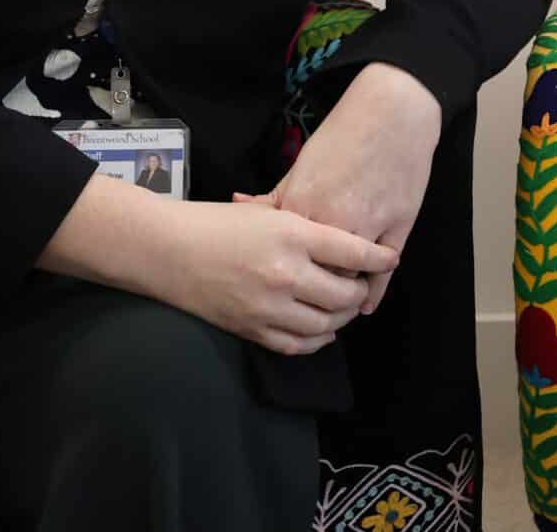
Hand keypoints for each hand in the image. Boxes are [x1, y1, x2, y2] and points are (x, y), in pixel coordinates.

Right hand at [162, 197, 397, 355]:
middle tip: (362, 284)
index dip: (379, 257)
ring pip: (327, 325)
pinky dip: (317, 340)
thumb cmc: (216, 223)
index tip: (391, 258)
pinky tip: (322, 330)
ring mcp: (268, 306)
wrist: (166, 250)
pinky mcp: (251, 329)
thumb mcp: (269, 211)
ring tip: (344, 307)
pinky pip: (298, 345)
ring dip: (342, 318)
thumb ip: (307, 225)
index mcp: (293, 234)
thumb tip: (345, 237)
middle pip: (345, 294)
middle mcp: (286, 273)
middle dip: (360, 291)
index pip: (353, 251)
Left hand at [237, 62, 440, 314]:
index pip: (284, 259)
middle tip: (304, 302)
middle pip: (314, 277)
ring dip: (341, 294)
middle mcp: (332, 223)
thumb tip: (240, 205)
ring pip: (348, 279)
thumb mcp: (303, 165)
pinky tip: (365, 304)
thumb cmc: (346, 135)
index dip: (280, 277)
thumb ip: (275, 195)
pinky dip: (374, 290)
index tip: (275, 285)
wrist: (393, 113)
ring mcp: (367, 227)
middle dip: (309, 292)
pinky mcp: (396, 227)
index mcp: (302, 208)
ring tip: (333, 305)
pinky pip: (381, 271)